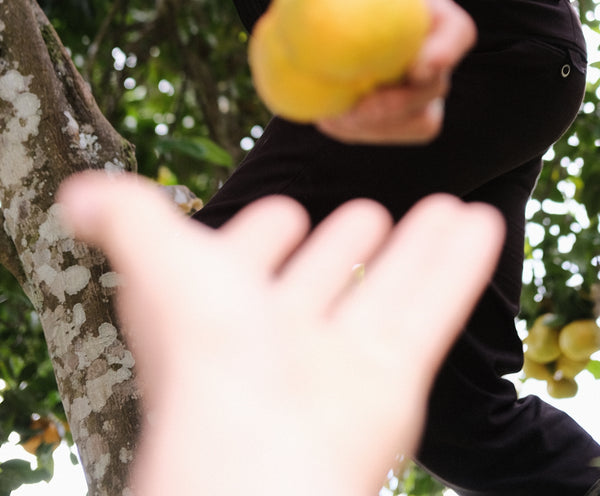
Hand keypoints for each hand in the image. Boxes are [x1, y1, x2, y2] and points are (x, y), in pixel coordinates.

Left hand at [57, 172, 502, 495]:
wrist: (259, 451)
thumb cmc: (204, 356)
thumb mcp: (161, 261)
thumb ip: (130, 218)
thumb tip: (77, 193)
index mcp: (221, 312)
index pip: (244, 265)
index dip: (261, 237)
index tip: (284, 210)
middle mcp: (279, 337)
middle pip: (321, 281)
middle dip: (343, 244)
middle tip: (368, 211)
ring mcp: (338, 360)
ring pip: (388, 289)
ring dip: (419, 248)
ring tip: (447, 205)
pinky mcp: (392, 376)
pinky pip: (432, 307)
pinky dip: (456, 265)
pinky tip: (477, 222)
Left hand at [315, 0, 476, 143]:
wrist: (373, 18)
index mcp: (445, 21)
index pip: (458, 34)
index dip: (444, 53)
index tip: (417, 67)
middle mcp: (445, 61)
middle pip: (436, 88)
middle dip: (402, 104)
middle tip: (361, 105)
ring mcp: (431, 94)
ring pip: (419, 122)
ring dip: (379, 127)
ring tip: (337, 120)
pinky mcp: (411, 118)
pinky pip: (394, 133)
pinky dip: (363, 132)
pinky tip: (329, 121)